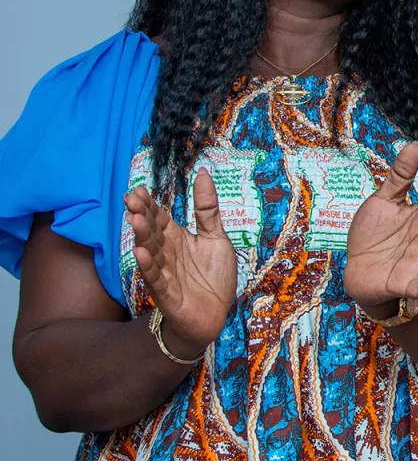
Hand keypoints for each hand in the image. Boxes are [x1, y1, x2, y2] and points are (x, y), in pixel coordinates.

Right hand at [125, 173, 237, 360]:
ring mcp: (165, 273)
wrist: (214, 315)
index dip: (150, 204)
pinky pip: (156, 278)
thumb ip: (207, 208)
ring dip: (142, 237)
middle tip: (131, 199)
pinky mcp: (167, 294)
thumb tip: (204, 173)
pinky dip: (148, 266)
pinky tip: (140, 253)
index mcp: (177, 238)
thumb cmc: (213, 276)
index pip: (160, 218)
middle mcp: (167, 253)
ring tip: (135, 219)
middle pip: (152, 231)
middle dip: (142, 215)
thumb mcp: (215, 237)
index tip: (137, 189)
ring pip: (150, 252)